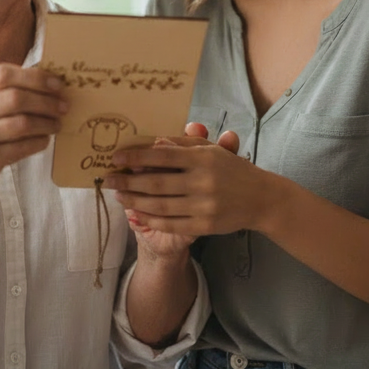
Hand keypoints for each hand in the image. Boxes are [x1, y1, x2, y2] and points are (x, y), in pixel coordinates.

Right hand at [0, 63, 65, 208]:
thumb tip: (44, 78)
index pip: (2, 74)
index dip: (35, 77)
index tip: (57, 84)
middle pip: (15, 98)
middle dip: (46, 101)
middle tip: (63, 106)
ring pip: (21, 123)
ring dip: (46, 123)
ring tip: (57, 124)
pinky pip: (21, 147)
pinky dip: (38, 142)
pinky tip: (44, 140)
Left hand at [105, 123, 261, 237]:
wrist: (261, 199)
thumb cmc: (232, 169)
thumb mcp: (211, 150)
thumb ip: (183, 145)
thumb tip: (154, 142)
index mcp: (202, 158)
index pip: (161, 156)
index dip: (135, 158)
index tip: (115, 158)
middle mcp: (202, 182)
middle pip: (156, 183)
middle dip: (127, 182)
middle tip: (108, 180)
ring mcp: (204, 206)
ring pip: (160, 206)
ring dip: (134, 201)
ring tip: (119, 196)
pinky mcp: (204, 225)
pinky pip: (170, 224)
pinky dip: (150, 219)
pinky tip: (136, 213)